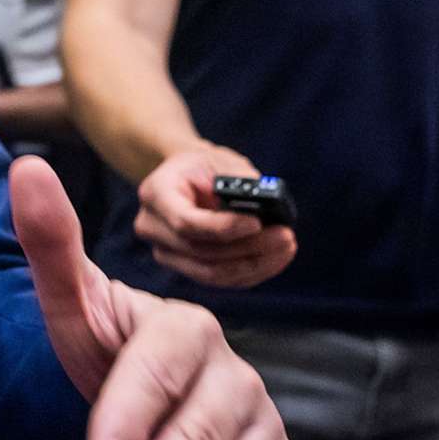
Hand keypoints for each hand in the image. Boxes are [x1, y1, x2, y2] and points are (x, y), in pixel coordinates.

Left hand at [11, 156, 305, 439]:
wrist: (147, 396)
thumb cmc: (103, 353)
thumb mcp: (72, 307)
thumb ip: (51, 245)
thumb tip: (24, 167)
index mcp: (185, 331)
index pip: (161, 371)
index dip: (130, 416)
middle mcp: (237, 379)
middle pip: (203, 439)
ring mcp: (266, 433)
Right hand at [133, 145, 296, 287]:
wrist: (185, 178)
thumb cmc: (204, 166)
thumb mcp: (219, 160)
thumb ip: (238, 181)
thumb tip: (267, 207)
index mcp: (156, 194)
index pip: (186, 222)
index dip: (223, 228)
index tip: (257, 223)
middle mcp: (152, 228)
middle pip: (201, 251)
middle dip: (248, 247)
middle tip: (285, 235)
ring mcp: (165, 252)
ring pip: (211, 273)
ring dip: (254, 264)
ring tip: (286, 246)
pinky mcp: (184, 268)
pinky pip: (219, 279)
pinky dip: (251, 272)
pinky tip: (275, 258)